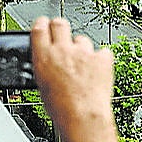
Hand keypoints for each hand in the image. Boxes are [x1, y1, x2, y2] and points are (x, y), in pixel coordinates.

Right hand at [30, 16, 112, 133]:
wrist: (83, 118)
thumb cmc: (62, 109)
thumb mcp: (42, 86)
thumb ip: (45, 67)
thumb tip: (49, 61)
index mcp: (44, 56)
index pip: (40, 28)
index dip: (42, 24)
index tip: (44, 25)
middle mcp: (63, 50)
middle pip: (60, 24)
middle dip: (60, 27)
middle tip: (63, 36)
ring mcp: (84, 52)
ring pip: (82, 40)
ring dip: (81, 49)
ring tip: (82, 67)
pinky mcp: (102, 58)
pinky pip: (102, 52)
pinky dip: (100, 60)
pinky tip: (97, 71)